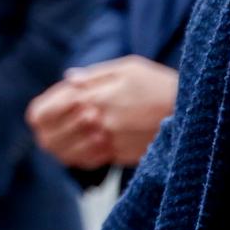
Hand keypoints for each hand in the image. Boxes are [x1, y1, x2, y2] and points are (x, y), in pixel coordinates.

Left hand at [26, 56, 178, 169]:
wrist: (190, 110)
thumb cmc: (159, 84)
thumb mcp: (127, 68)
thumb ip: (94, 76)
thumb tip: (68, 80)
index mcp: (94, 94)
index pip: (46, 110)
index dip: (39, 114)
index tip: (39, 116)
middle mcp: (97, 119)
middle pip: (51, 135)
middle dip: (45, 133)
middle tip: (45, 132)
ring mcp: (108, 140)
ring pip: (67, 153)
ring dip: (59, 149)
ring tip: (57, 144)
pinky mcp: (120, 155)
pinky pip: (89, 161)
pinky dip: (78, 158)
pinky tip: (77, 152)